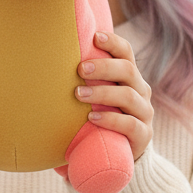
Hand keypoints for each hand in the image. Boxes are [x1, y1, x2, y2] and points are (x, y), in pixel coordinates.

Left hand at [74, 31, 153, 160]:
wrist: (118, 155)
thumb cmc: (99, 117)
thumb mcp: (95, 96)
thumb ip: (85, 80)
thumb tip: (48, 61)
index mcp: (130, 77)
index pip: (126, 53)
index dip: (113, 42)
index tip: (95, 37)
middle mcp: (141, 91)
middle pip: (128, 70)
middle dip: (104, 67)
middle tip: (80, 69)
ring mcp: (144, 113)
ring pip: (129, 96)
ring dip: (102, 93)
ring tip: (79, 94)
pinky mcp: (143, 135)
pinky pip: (130, 124)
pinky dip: (111, 119)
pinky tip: (92, 117)